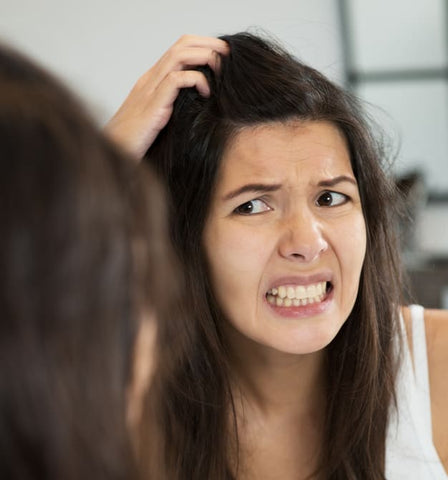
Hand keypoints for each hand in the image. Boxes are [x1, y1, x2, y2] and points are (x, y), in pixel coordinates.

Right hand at [105, 35, 228, 159]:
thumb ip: (175, 106)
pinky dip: (197, 80)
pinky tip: (207, 94)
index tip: (222, 55)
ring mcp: (150, 89)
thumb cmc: (137, 140)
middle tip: (228, 53)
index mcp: (153, 80)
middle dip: (208, 44)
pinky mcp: (153, 104)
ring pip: (179, 56)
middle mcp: (151, 79)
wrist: (114, 151)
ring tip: (220, 68)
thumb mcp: (160, 118)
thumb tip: (202, 104)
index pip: (179, 49)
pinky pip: (177, 80)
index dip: (202, 45)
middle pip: (181, 45)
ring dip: (204, 56)